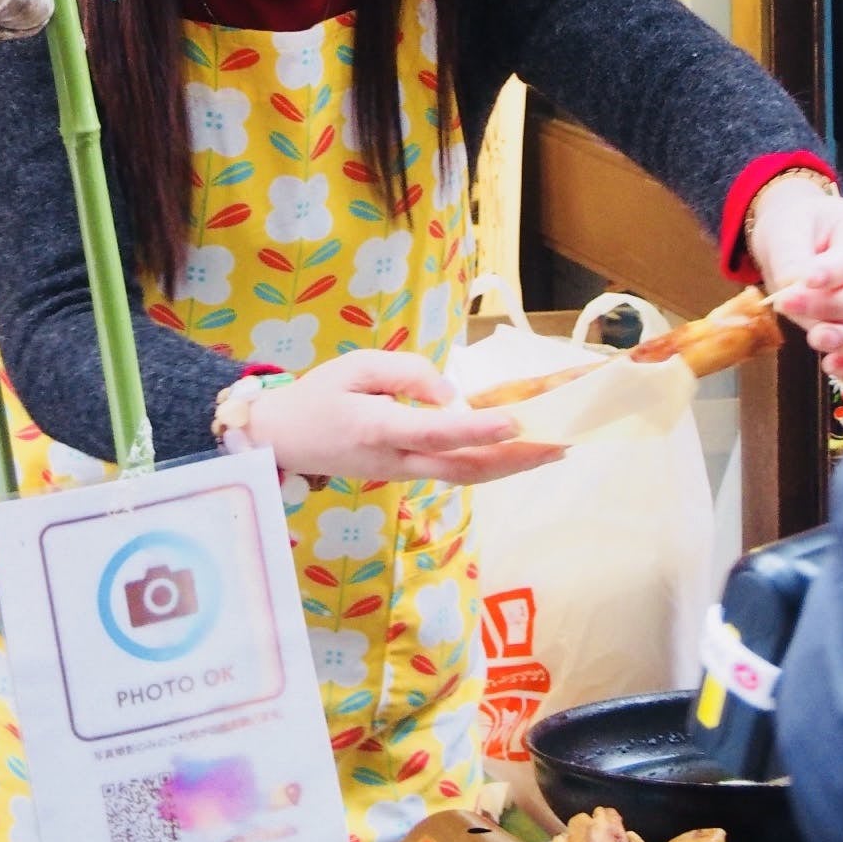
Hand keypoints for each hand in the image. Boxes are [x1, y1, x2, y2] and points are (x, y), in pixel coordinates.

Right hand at [246, 349, 563, 485]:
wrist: (281, 440)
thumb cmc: (317, 395)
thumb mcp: (354, 365)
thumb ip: (404, 372)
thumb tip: (451, 392)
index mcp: (378, 428)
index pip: (437, 431)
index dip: (477, 429)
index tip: (514, 420)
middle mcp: (396, 459)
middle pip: (464, 467)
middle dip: (515, 459)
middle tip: (560, 446)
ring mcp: (403, 473)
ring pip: (465, 475)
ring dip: (511, 466)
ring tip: (554, 450)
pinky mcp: (406, 474)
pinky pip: (455, 471)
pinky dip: (491, 464)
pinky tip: (518, 453)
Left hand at [749, 177, 842, 384]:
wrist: (794, 238)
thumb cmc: (792, 227)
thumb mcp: (784, 231)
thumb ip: (792, 258)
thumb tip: (796, 289)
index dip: (834, 272)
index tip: (807, 280)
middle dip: (831, 308)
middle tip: (788, 305)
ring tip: (815, 340)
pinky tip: (831, 365)